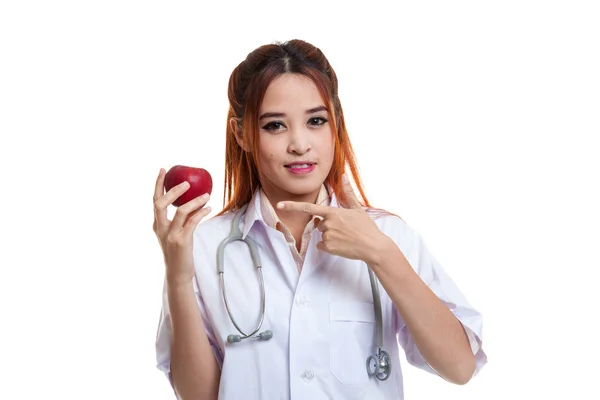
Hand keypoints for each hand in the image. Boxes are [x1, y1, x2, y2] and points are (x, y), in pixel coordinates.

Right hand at [153, 168, 211, 285]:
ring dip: (194, 201)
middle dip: (173, 191)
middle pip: (160, 204)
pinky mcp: (182, 242)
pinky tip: (208, 207)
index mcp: (157, 224)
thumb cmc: (178, 252)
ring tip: (206, 194)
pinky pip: (192, 222)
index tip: (163, 170)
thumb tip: (195, 202)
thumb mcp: (176, 233)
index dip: (158, 184)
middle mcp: (161, 228)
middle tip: (186, 183)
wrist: (178, 273)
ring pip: (180, 212)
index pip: (155, 200)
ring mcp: (170, 235)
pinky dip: (201, 213)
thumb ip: (180, 219)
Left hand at [277, 175, 387, 263]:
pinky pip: (322, 245)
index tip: (280, 205)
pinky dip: (329, 246)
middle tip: (345, 229)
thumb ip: (347, 193)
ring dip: (330, 236)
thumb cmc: (366, 227)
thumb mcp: (357, 209)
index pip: (309, 208)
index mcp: (333, 212)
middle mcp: (328, 223)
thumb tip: (344, 176)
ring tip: (346, 237)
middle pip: (319, 223)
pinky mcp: (328, 247)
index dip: (292, 206)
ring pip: (321, 234)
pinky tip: (342, 245)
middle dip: (329, 226)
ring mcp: (327, 236)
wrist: (373, 247)